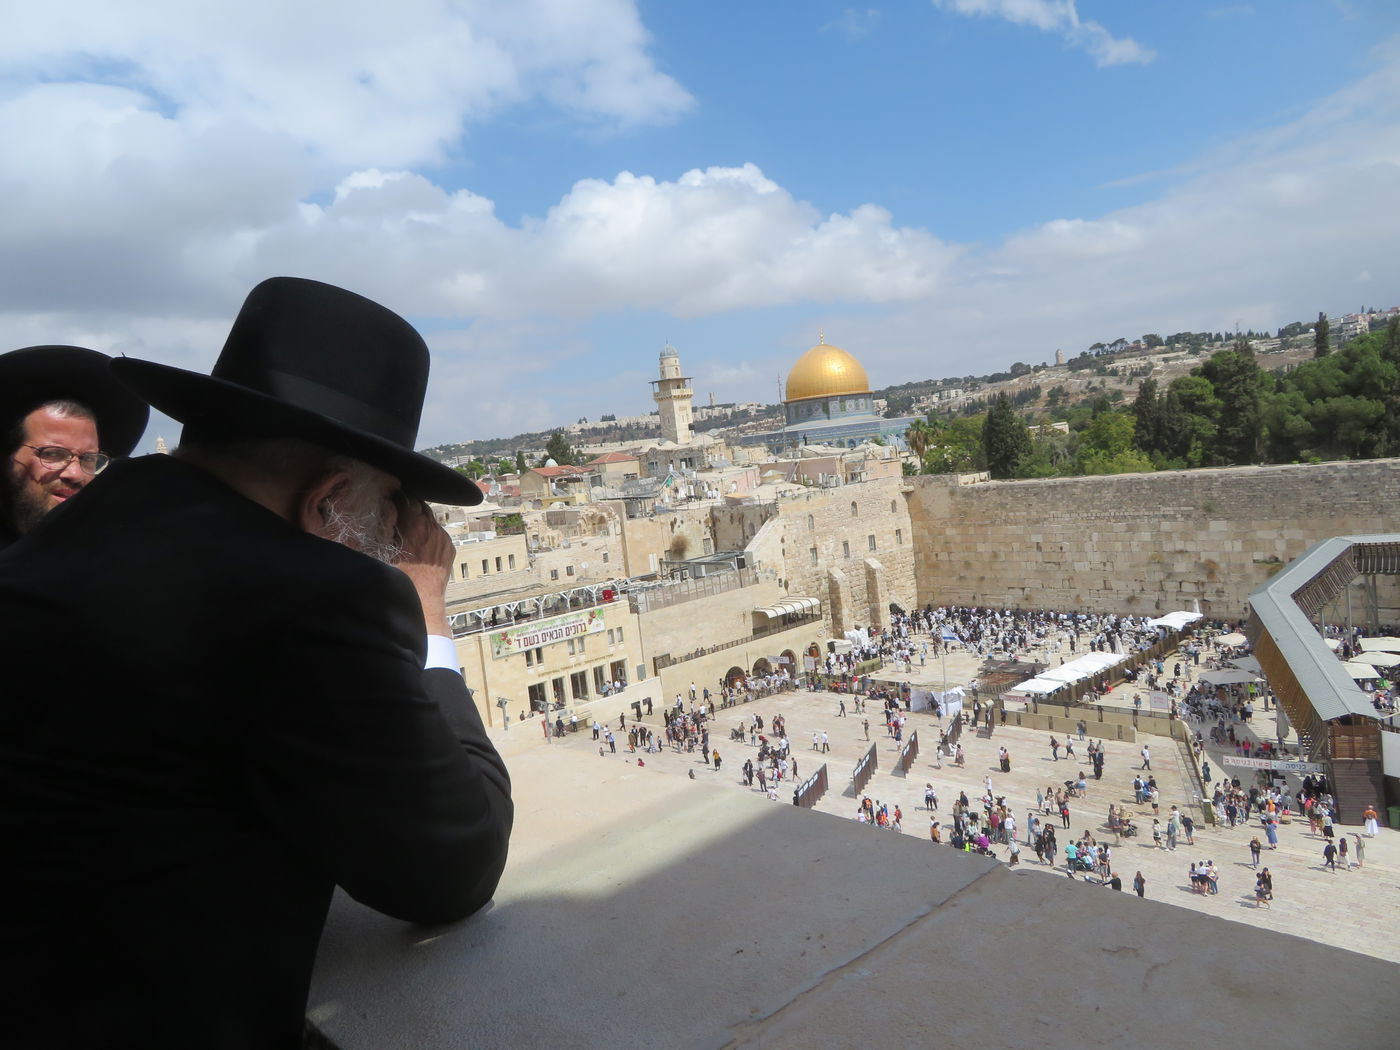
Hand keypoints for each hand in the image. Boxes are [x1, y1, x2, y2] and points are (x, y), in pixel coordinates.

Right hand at [391, 494, 452, 635]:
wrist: (424, 601)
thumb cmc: (400, 579)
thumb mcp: (386, 550)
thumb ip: (387, 525)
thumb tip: (388, 508)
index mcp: (415, 525)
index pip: (405, 499)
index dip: (396, 496)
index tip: (389, 495)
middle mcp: (432, 528)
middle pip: (419, 504)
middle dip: (409, 503)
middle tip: (398, 504)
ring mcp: (443, 537)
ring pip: (430, 518)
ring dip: (420, 517)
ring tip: (409, 523)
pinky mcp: (450, 547)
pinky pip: (438, 532)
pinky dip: (429, 530)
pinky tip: (420, 539)